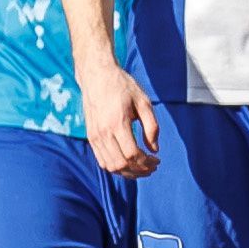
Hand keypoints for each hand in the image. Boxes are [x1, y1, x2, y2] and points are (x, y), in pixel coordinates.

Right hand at [83, 63, 160, 178]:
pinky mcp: (91, 136)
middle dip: (139, 170)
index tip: (157, 160)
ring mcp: (94, 136)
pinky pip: (102, 161)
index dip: (147, 163)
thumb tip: (154, 149)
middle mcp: (103, 132)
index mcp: (118, 123)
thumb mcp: (144, 102)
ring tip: (142, 169)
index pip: (132, 154)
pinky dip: (115, 167)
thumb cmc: (122, 86)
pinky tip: (128, 164)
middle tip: (152, 167)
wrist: (97, 75)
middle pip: (121, 164)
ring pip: (110, 166)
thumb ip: (152, 127)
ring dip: (127, 172)